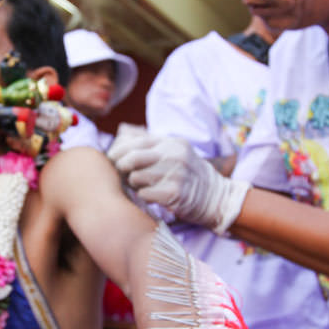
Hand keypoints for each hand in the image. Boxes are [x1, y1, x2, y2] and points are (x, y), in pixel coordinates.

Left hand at [108, 128, 249, 233]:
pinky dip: (144, 196)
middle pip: (132, 158)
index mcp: (172, 143)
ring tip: (144, 186)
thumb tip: (122, 131)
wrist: (216, 197)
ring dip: (134, 184)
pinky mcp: (174, 194)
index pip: (136, 141)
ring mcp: (175, 174)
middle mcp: (174, 155)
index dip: (118, 150)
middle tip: (123, 173)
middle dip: (121, 167)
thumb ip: (149, 140)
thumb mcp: (175, 150)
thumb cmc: (189, 174)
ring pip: (136, 178)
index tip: (112, 158)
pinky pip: (144, 194)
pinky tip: (153, 196)